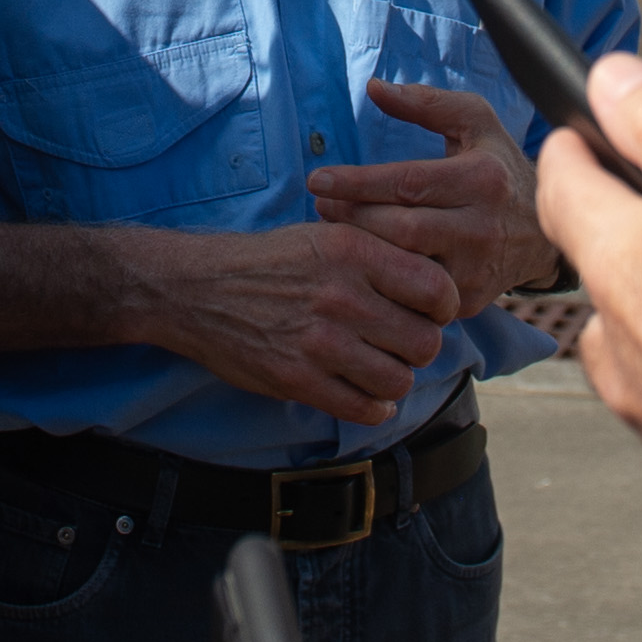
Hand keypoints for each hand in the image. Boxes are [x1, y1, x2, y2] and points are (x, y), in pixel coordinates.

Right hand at [150, 218, 463, 427]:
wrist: (199, 289)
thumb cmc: (269, 261)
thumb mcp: (326, 233)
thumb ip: (379, 251)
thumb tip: (435, 278)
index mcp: (353, 252)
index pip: (436, 289)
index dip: (443, 306)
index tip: (431, 312)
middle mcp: (342, 296)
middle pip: (424, 341)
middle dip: (420, 347)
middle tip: (403, 343)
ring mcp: (320, 342)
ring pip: (398, 380)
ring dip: (396, 379)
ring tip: (382, 368)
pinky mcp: (298, 379)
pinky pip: (363, 408)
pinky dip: (374, 408)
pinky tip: (369, 397)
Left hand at [320, 82, 550, 311]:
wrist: (543, 231)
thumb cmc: (498, 165)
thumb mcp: (475, 122)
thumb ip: (426, 103)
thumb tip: (374, 88)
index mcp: (482, 179)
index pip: (407, 182)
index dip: (357, 182)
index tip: (317, 179)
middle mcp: (482, 227)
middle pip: (401, 228)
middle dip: (353, 217)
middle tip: (320, 207)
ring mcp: (476, 269)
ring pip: (406, 266)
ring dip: (364, 249)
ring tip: (333, 231)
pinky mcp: (468, 300)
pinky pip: (415, 294)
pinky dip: (384, 279)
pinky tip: (362, 261)